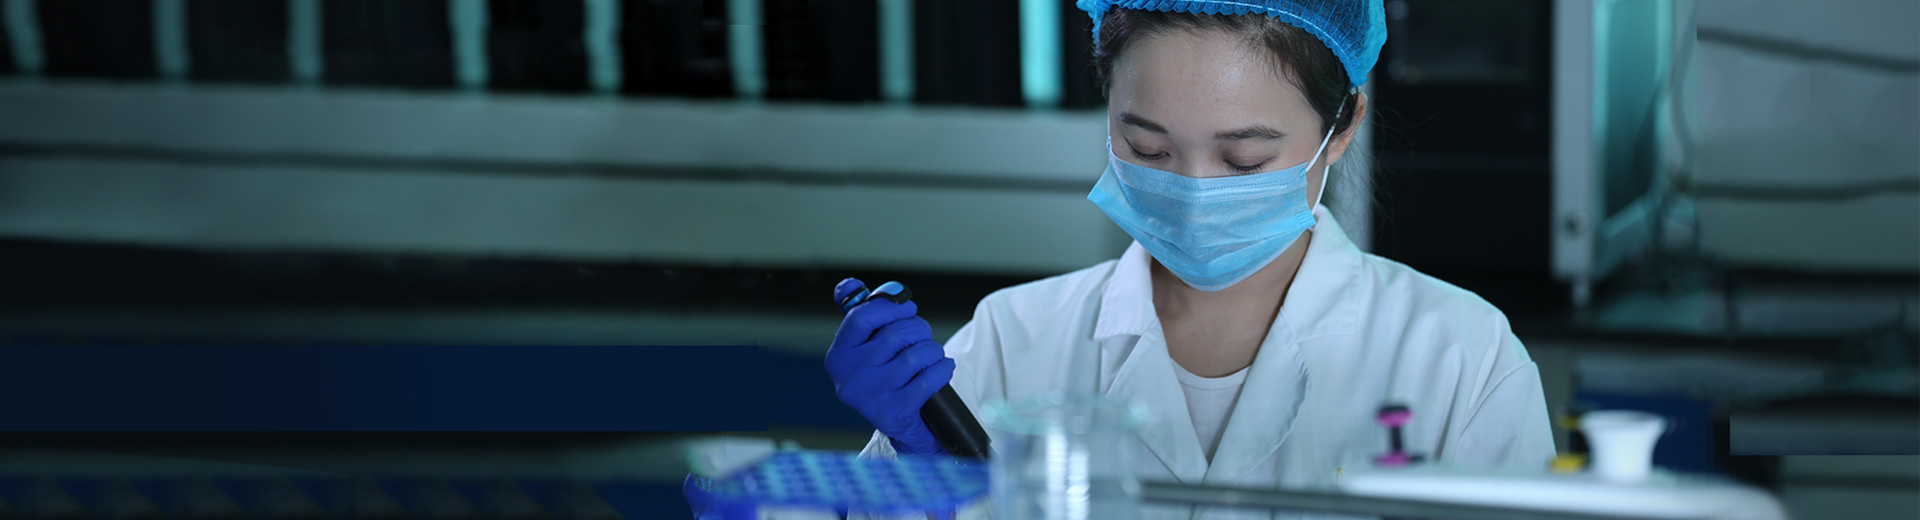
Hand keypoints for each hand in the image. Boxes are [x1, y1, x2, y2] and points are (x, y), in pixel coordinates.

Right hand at [826, 278, 955, 454]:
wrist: (900, 425)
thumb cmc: (884, 377)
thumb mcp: (865, 347)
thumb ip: (861, 313)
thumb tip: (848, 285)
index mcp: (839, 356)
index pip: (862, 317)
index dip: (891, 307)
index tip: (906, 308)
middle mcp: (851, 377)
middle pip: (896, 334)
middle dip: (918, 330)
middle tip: (921, 337)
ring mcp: (873, 396)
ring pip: (917, 354)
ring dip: (932, 351)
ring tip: (930, 357)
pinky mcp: (896, 412)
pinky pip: (930, 378)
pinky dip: (942, 369)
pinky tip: (940, 370)